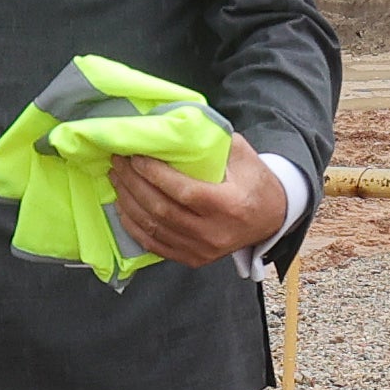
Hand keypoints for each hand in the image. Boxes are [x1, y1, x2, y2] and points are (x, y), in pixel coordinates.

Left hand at [110, 145, 290, 267]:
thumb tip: (172, 130)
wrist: (272, 217)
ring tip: (117, 180)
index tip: (135, 156)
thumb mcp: (242, 155)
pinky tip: (123, 208)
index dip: (153, 174)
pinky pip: (155, 246)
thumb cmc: (255, 181)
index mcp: (229, 205)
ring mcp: (202, 250)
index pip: (182, 191)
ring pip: (154, 228)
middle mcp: (214, 232)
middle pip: (162, 210)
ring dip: (129, 203)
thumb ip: (211, 143)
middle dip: (134, 184)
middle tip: (119, 163)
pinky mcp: (194, 259)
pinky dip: (135, 227)